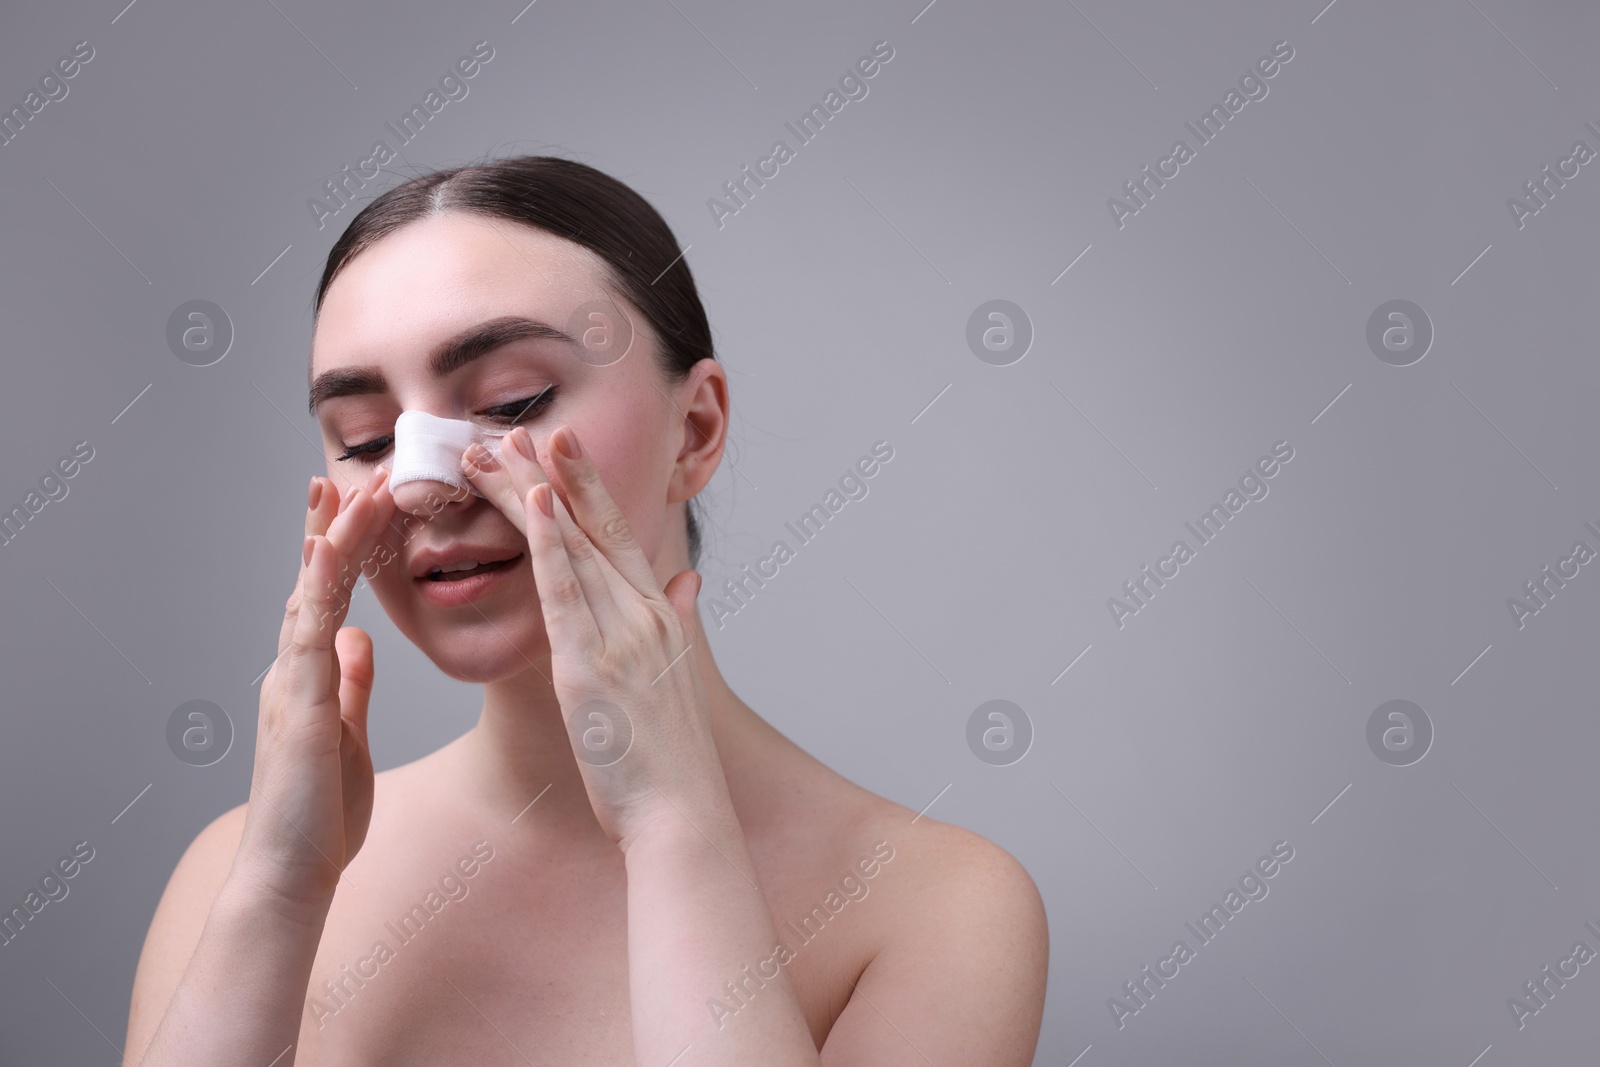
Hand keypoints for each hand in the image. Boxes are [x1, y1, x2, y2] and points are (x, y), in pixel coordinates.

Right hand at [232, 467, 396, 913]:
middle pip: (314, 582)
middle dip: (333, 525)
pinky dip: (317, 587)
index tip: (362, 504)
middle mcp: (293, 670)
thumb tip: (359, 641)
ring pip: (310, 593)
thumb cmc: (321, 817)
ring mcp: (290, 682)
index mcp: (310, 677)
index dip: (344, 550)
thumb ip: (350, 686)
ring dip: (331, 539)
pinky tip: (328, 551)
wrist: (292, 874)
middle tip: (355, 472)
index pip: (328, 598)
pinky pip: (308, 631)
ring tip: (351, 487)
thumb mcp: (347, 735)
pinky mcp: (298, 703)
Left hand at [463, 426, 723, 849]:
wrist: (681, 814)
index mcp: (660, 617)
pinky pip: (566, 589)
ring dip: (533, 489)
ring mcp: (623, 633)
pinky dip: (549, 540)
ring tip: (497, 447)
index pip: (618, 536)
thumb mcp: (678, 680)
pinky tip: (529, 500)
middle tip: (519, 425)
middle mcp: (646, 613)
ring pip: (572, 544)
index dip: (588, 489)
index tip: (560, 448)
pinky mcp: (594, 662)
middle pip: (592, 527)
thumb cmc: (671, 761)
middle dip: (555, 472)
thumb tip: (687, 582)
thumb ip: (682, 621)